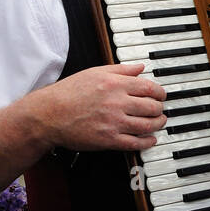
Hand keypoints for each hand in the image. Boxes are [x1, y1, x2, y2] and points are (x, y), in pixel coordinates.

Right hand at [40, 63, 167, 151]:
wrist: (49, 115)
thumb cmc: (69, 93)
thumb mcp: (94, 73)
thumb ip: (120, 70)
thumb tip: (140, 67)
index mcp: (115, 84)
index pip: (149, 88)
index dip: (160, 93)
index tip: (161, 95)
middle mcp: (117, 102)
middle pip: (152, 107)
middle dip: (159, 109)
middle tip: (159, 110)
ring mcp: (114, 122)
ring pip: (148, 125)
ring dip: (157, 124)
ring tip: (158, 122)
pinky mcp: (109, 140)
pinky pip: (136, 143)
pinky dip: (147, 142)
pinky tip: (150, 139)